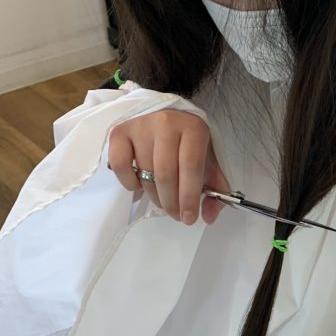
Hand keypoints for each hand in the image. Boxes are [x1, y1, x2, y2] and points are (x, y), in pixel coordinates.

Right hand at [107, 108, 229, 225]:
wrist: (169, 117)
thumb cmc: (190, 143)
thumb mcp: (209, 161)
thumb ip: (215, 189)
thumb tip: (209, 217)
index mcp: (194, 128)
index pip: (191, 167)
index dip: (189, 197)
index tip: (189, 218)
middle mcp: (166, 123)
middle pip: (166, 173)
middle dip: (171, 202)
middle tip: (175, 215)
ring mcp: (141, 126)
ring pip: (144, 173)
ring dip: (154, 197)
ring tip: (163, 201)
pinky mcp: (120, 132)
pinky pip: (119, 165)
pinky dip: (129, 182)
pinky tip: (140, 185)